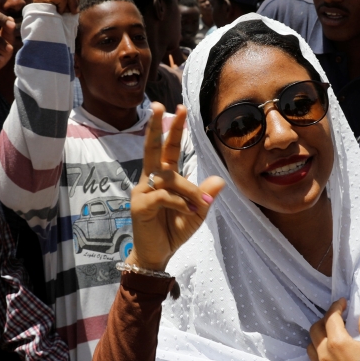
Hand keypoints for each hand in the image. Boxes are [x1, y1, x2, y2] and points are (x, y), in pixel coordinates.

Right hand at [129, 104, 224, 270]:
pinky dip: (179, 202)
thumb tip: (220, 179)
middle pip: (153, 149)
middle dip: (156, 127)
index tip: (178, 109)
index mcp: (163, 177)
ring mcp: (142, 192)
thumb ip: (205, 195)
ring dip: (188, 190)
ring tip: (199, 206)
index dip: (173, 129)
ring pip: (168, 178)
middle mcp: (150, 180)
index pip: (168, 149)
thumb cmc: (173, 231)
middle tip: (160, 106)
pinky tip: (188, 211)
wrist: (158, 254)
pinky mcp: (139, 206)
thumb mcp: (196, 212)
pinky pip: (162, 195)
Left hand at [307, 300, 359, 360]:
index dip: (336, 307)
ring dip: (319, 338)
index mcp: (337, 343)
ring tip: (332, 337)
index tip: (343, 303)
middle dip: (325, 320)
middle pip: (315, 330)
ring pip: (311, 348)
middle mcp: (324, 355)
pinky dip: (318, 356)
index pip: (331, 318)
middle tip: (338, 319)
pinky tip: (330, 357)